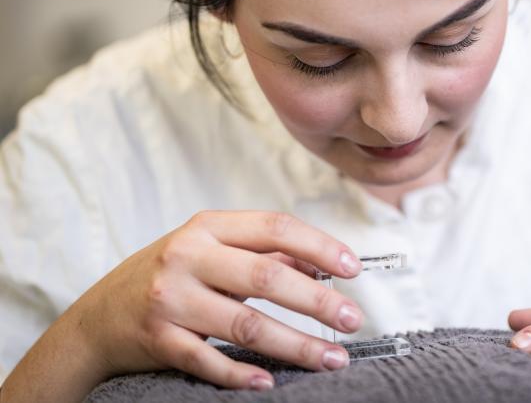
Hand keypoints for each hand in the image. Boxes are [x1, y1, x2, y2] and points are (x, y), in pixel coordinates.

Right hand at [73, 211, 363, 389]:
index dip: (320, 246)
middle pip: (267, 278)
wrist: (99, 314)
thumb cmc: (171, 275)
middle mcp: (188, 257)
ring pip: (246, 325)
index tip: (353, 268)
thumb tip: (322, 265)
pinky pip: (208, 361)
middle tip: (352, 319)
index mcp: (208, 227)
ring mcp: (171, 300)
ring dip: (296, 345)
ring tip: (332, 357)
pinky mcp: (159, 340)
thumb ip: (265, 254)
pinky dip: (242, 375)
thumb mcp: (213, 250)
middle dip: (317, 301)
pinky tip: (270, 382)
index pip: (275, 227)